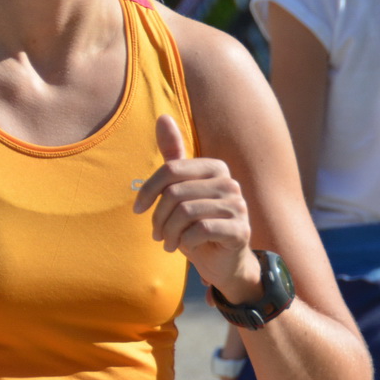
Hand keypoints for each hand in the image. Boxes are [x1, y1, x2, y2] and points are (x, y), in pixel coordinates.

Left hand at [131, 114, 260, 298]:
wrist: (222, 262)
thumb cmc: (197, 225)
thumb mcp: (180, 191)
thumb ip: (173, 157)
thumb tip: (163, 116)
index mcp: (214, 168)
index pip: (170, 169)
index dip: (147, 191)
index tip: (138, 210)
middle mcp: (229, 182)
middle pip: (175, 193)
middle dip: (158, 218)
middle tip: (156, 234)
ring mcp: (238, 205)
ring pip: (185, 212)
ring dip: (169, 233)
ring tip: (168, 243)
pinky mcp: (241, 229)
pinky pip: (200, 229)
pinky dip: (186, 242)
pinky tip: (186, 248)